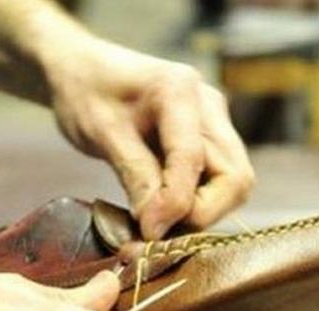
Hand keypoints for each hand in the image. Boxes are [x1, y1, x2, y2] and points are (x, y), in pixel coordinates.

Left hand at [47, 41, 254, 239]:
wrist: (84, 71)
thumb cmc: (86, 94)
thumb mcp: (101, 134)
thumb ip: (135, 176)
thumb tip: (157, 228)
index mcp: (179, 91)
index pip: (193, 159)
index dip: (174, 204)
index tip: (147, 232)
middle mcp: (209, 107)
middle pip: (234, 178)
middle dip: (200, 213)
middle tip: (155, 230)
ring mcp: (214, 124)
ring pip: (232, 185)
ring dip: (198, 212)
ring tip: (154, 222)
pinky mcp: (209, 140)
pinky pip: (216, 183)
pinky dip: (193, 205)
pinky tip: (159, 210)